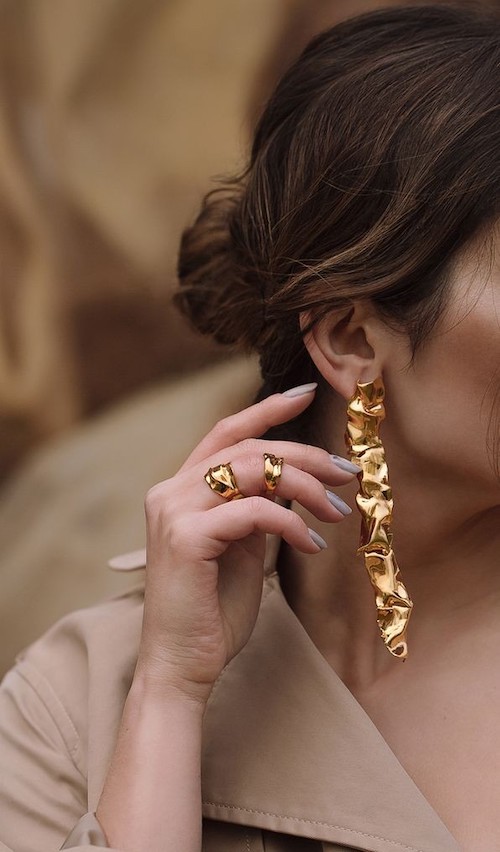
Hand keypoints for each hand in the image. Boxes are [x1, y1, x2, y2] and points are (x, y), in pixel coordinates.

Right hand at [134, 384, 357, 705]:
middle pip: (247, 448)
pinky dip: (291, 523)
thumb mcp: (243, 549)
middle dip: (305, 455)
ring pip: (252, 471)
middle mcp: (170, 491)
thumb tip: (296, 481)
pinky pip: (254, 511)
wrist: (182, 665)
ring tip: (338, 511)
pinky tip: (313, 544)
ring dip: (305, 486)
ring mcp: (173, 511)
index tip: (308, 394)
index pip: (226, 433)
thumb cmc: (214, 610)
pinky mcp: (186, 537)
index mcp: (180, 490)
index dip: (267, 409)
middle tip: (347, 472)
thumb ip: (259, 510)